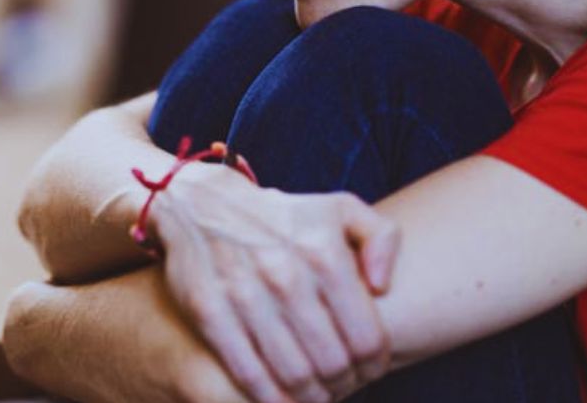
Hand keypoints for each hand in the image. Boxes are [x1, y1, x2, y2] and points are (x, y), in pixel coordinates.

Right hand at [150, 164, 401, 402]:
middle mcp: (285, 275)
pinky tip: (283, 399)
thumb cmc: (284, 217)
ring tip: (318, 395)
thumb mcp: (342, 209)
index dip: (375, 364)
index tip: (372, 369)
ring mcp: (244, 295)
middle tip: (345, 385)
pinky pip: (248, 373)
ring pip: (293, 375)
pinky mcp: (210, 312)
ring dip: (312, 397)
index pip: (366, 337)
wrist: (204, 204)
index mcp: (324, 253)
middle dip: (346, 383)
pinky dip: (271, 398)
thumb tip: (382, 286)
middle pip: (332, 362)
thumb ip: (382, 238)